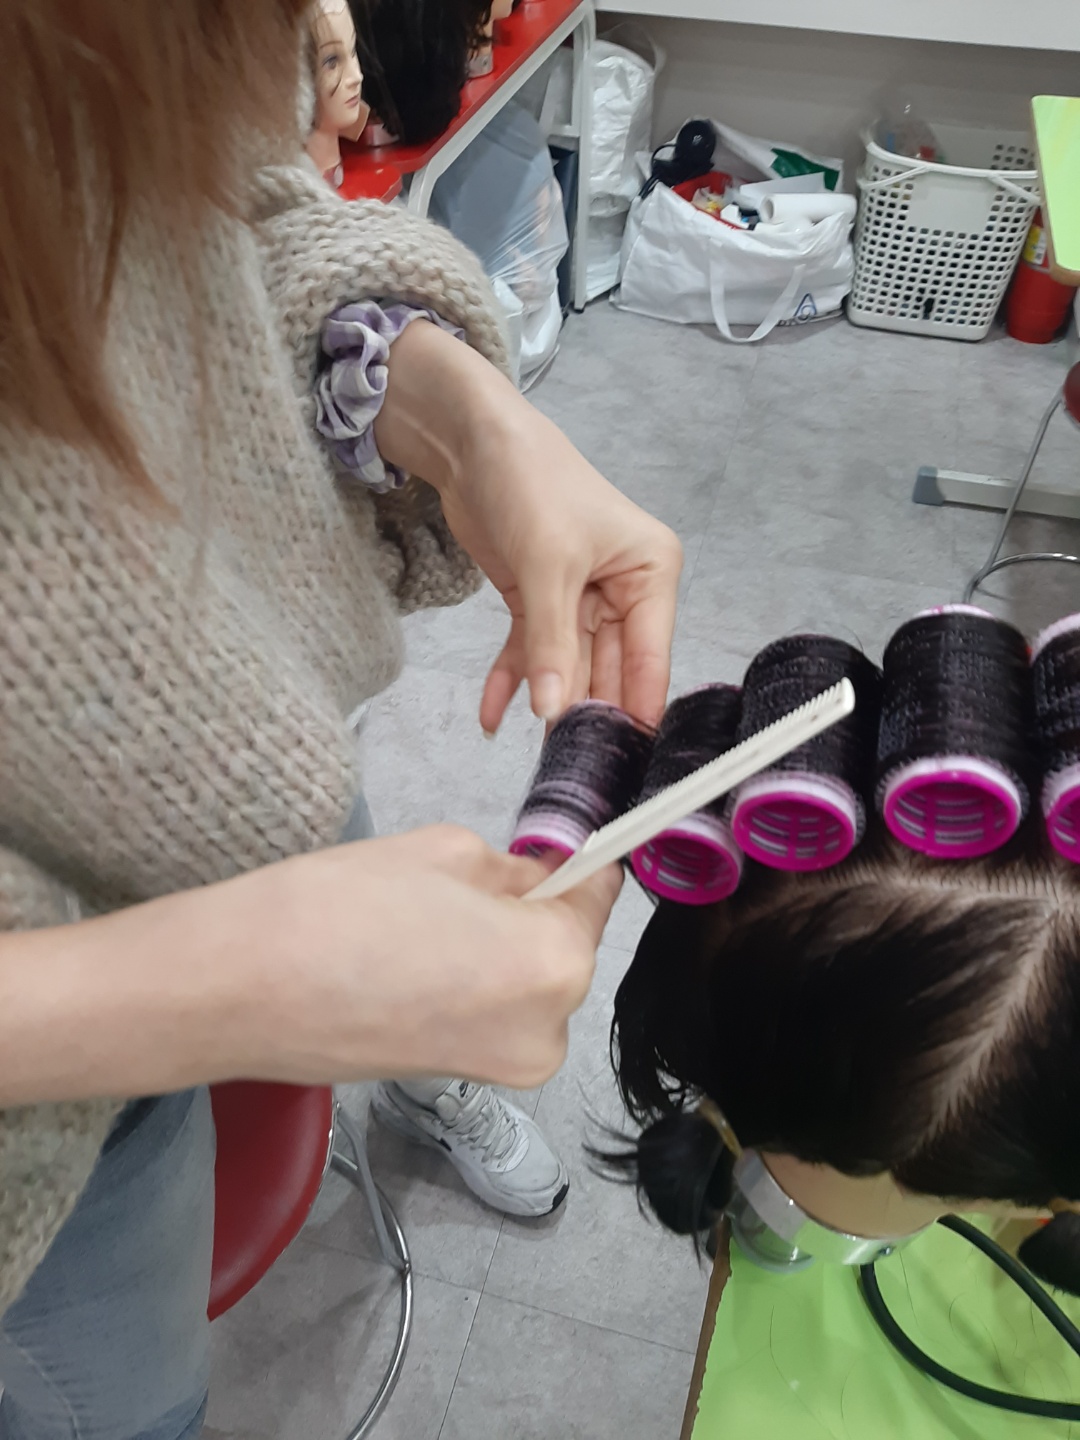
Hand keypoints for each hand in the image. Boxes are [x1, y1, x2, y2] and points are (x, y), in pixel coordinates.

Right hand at [0, 828, 619, 1104]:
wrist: (238, 989)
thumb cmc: (336, 907)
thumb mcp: (444, 852)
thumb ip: (511, 869)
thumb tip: (536, 880)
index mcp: (554, 966)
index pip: (597, 896)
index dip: (576, 863)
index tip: (559, 844)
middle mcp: (547, 1033)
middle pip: (563, 949)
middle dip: (530, 911)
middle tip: (464, 880)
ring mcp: (504, 1070)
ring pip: (526, 985)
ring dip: (498, 949)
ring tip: (424, 923)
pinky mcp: (458, 1082)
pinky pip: (490, 1015)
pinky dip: (468, 983)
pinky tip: (410, 959)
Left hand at [373, 322, 682, 731]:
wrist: (470, 440)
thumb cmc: (530, 479)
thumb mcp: (547, 564)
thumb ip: (552, 643)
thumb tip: (556, 713)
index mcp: (651, 573)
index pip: (650, 657)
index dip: (636, 709)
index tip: (622, 764)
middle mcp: (625, 589)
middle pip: (610, 669)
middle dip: (587, 714)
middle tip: (572, 771)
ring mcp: (580, 599)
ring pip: (568, 667)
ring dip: (547, 704)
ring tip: (537, 759)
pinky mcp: (539, 600)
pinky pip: (530, 653)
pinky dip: (509, 681)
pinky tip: (490, 718)